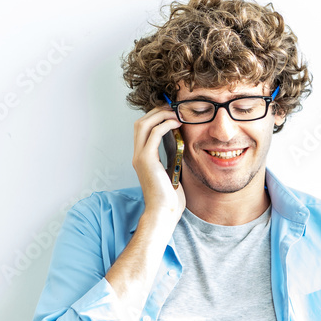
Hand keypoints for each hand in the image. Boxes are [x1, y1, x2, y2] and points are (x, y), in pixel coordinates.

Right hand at [133, 106, 184, 224]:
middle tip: (174, 107)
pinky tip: (177, 123)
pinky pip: (154, 133)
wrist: (164, 213)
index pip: (144, 129)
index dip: (156, 117)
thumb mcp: (172, 172)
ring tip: (176, 112)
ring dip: (160, 114)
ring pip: (144, 124)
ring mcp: (140, 157)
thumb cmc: (169, 198)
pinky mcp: (146, 160)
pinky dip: (165, 124)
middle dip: (157, 111)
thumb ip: (173, 157)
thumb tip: (183, 143)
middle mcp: (138, 155)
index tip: (172, 112)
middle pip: (141, 122)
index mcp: (143, 158)